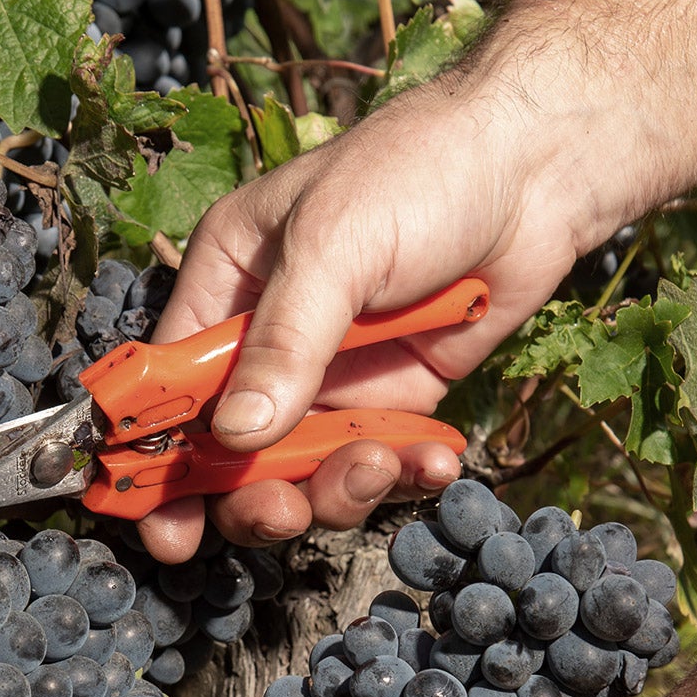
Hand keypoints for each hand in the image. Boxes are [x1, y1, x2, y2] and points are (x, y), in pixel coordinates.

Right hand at [135, 76, 585, 562]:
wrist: (537, 167)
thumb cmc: (419, 173)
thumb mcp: (335, 246)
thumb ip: (285, 343)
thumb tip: (236, 435)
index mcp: (228, 286)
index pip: (169, 385)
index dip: (159, 460)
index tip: (166, 529)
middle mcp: (269, 340)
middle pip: (233, 450)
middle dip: (254, 494)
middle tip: (284, 512)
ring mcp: (333, 376)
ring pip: (307, 470)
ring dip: (337, 489)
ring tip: (383, 466)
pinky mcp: (396, 399)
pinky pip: (381, 461)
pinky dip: (404, 476)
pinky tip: (434, 464)